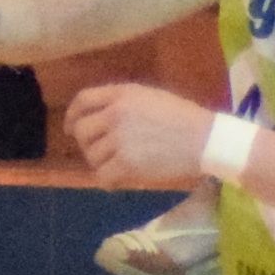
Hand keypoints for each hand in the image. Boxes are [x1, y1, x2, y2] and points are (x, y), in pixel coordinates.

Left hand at [62, 81, 226, 190]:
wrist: (205, 139)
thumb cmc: (184, 118)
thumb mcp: (150, 97)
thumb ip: (123, 102)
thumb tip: (99, 117)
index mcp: (121, 93)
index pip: (83, 100)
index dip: (72, 115)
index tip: (70, 128)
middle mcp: (115, 113)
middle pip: (81, 130)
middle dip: (86, 143)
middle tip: (101, 152)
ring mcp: (119, 139)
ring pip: (91, 155)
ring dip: (100, 163)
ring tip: (118, 165)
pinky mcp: (126, 163)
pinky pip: (102, 175)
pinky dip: (108, 180)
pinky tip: (119, 180)